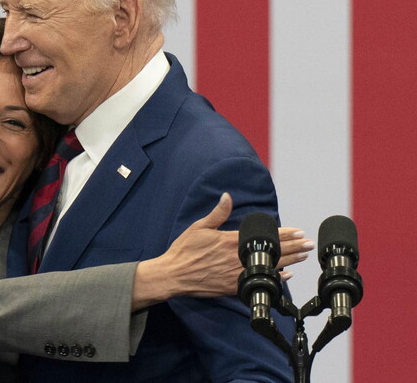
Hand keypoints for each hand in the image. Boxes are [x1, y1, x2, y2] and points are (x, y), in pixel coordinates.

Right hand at [131, 194, 313, 308]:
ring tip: (303, 256)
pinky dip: (273, 278)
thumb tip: (227, 196)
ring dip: (289, 261)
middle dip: (293, 247)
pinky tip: (284, 275)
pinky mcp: (232, 287)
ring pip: (269, 267)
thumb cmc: (184, 250)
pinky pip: (258, 282)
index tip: (298, 231)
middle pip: (272, 252)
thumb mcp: (199, 227)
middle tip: (309, 244)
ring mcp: (236, 274)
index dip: (283, 234)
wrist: (173, 275)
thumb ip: (217, 213)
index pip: (263, 236)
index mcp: (230, 241)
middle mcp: (236, 258)